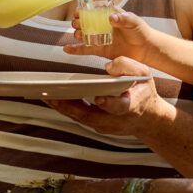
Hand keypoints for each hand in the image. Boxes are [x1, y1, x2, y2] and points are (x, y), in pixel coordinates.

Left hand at [46, 57, 163, 136]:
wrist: (148, 119)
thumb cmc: (144, 93)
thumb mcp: (145, 75)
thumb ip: (129, 67)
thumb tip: (109, 66)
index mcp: (131, 106)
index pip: (119, 107)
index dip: (109, 103)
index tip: (98, 98)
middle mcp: (115, 120)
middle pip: (90, 116)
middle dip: (69, 106)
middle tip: (50, 95)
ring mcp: (104, 126)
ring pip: (80, 118)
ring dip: (61, 107)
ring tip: (44, 94)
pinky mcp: (96, 125)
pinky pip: (78, 117)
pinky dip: (65, 108)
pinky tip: (51, 96)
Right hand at [63, 7, 154, 63]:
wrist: (146, 49)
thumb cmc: (141, 32)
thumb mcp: (134, 21)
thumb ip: (124, 18)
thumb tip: (111, 17)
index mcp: (108, 15)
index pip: (92, 10)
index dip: (83, 10)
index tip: (78, 12)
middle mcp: (102, 26)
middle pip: (84, 22)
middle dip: (78, 22)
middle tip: (78, 24)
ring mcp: (100, 37)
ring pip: (83, 35)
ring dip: (77, 34)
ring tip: (79, 35)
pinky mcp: (100, 49)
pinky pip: (85, 49)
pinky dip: (76, 49)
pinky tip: (67, 49)